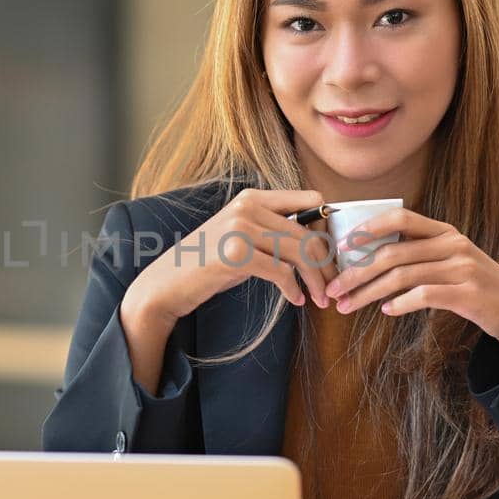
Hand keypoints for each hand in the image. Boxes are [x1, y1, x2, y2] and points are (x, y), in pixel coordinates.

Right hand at [128, 188, 341, 321]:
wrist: (167, 283)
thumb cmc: (208, 264)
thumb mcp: (242, 238)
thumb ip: (273, 232)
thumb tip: (317, 243)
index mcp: (253, 198)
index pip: (311, 200)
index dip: (327, 229)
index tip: (330, 256)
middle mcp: (248, 207)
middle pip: (308, 233)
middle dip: (325, 264)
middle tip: (331, 287)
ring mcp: (241, 228)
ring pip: (300, 252)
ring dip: (315, 281)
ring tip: (319, 298)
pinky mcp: (236, 254)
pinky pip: (282, 272)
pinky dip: (294, 289)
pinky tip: (295, 300)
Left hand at [323, 208, 498, 359]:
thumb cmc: (476, 287)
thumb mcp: (451, 262)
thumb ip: (419, 256)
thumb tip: (370, 261)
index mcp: (445, 232)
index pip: (401, 218)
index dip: (369, 228)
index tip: (342, 246)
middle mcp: (453, 244)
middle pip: (392, 253)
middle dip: (356, 272)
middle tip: (334, 289)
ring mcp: (462, 268)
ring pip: (401, 276)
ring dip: (368, 293)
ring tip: (348, 306)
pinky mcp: (468, 294)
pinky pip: (423, 295)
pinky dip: (399, 304)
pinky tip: (386, 311)